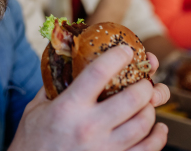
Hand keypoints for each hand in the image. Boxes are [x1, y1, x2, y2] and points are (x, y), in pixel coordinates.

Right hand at [9, 46, 169, 150]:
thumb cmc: (32, 141)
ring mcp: (104, 149)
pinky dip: (158, 137)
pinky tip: (158, 128)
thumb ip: (55, 86)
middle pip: (133, 98)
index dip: (117, 56)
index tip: (126, 49)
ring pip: (144, 123)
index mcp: (69, 107)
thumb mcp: (36, 108)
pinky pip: (147, 150)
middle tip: (144, 81)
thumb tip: (68, 61)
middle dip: (145, 85)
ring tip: (148, 102)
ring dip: (151, 108)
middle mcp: (89, 127)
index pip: (99, 72)